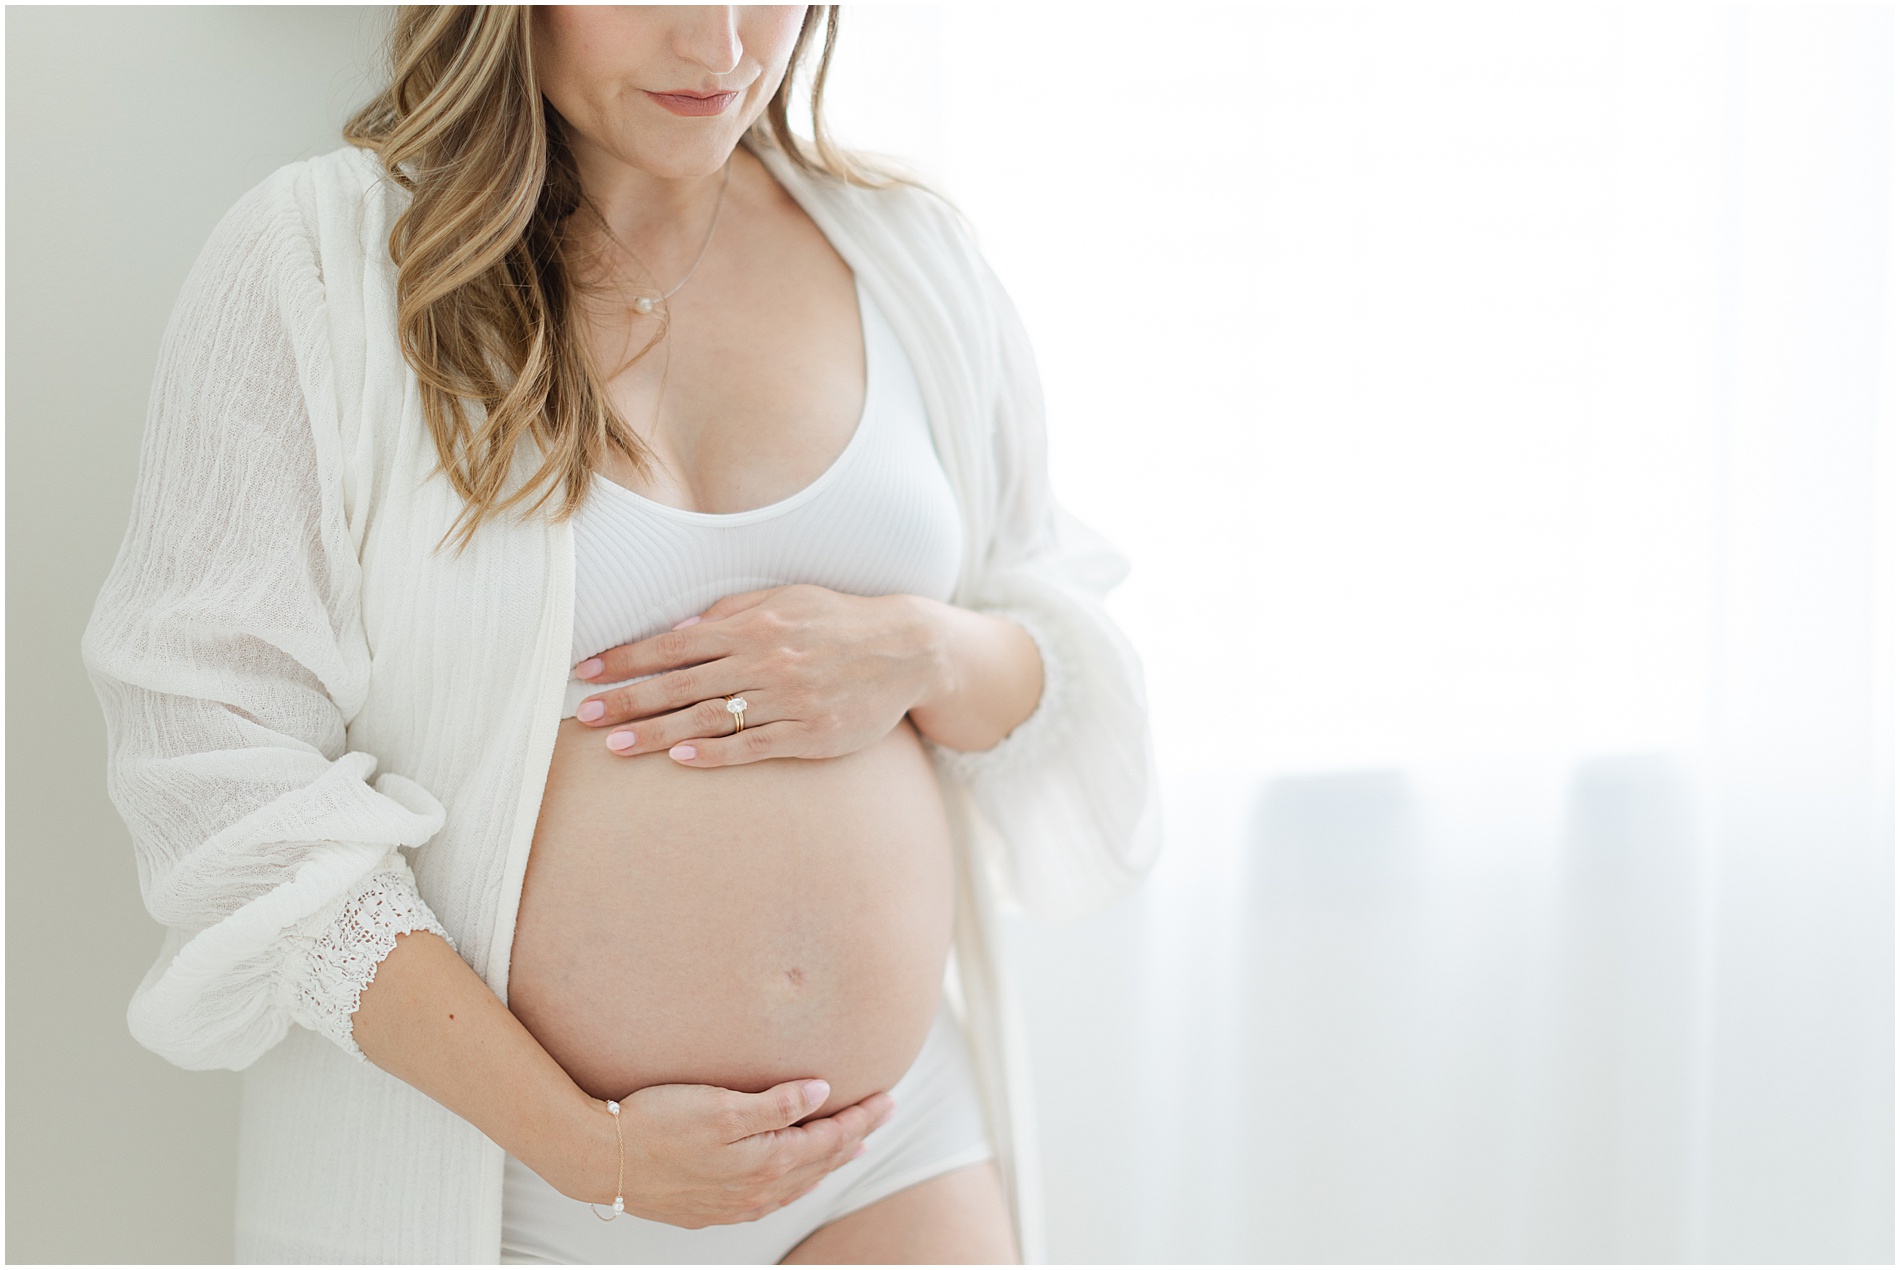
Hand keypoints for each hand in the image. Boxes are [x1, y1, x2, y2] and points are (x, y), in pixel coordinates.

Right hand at [561, 1077, 895, 1227]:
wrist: (600, 1158)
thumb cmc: (657, 1123)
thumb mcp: (722, 1105)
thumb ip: (775, 1103)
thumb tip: (821, 1092)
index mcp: (766, 1162)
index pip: (829, 1139)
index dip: (860, 1117)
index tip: (886, 1097)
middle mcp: (757, 1190)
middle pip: (820, 1163)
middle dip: (854, 1137)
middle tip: (881, 1114)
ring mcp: (734, 1204)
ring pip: (797, 1183)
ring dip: (827, 1162)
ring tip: (850, 1146)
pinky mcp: (711, 1209)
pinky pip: (770, 1198)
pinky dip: (794, 1181)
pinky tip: (792, 1176)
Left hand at [571, 585, 943, 766]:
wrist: (906, 650)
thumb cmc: (837, 623)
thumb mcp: (786, 600)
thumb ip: (733, 613)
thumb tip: (681, 627)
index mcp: (754, 625)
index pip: (675, 643)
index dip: (627, 659)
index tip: (587, 673)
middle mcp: (765, 661)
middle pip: (682, 684)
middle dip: (628, 700)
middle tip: (584, 717)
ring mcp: (788, 700)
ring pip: (710, 718)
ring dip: (658, 733)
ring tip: (616, 746)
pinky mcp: (811, 734)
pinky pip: (755, 746)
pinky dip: (717, 754)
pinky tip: (682, 760)